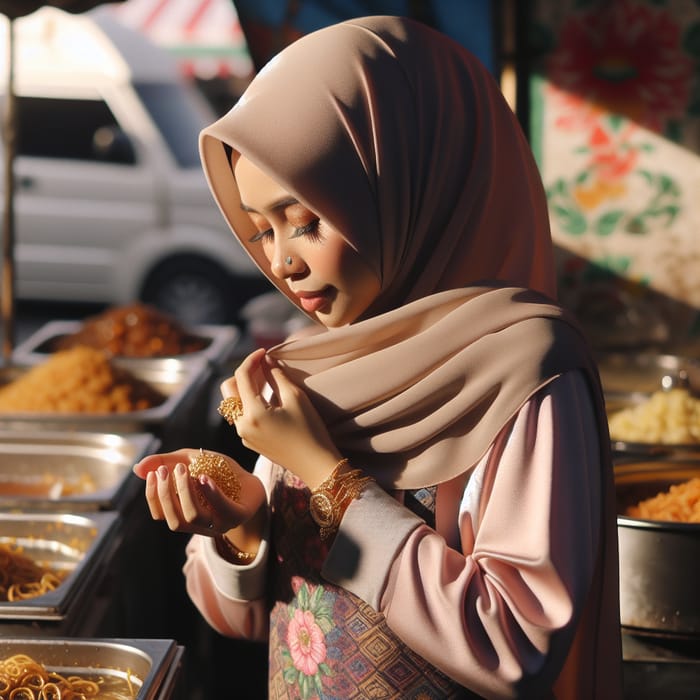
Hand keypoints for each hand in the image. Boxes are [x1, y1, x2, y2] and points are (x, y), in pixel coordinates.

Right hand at [133, 448, 265, 535]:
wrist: (252, 479)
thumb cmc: (218, 472)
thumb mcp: (190, 461)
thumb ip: (166, 463)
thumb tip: (136, 469)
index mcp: (185, 516)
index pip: (160, 515)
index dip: (153, 496)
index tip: (153, 474)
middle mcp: (200, 526)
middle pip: (174, 520)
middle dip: (166, 494)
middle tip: (166, 470)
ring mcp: (220, 523)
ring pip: (193, 518)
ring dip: (184, 492)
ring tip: (183, 469)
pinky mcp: (239, 516)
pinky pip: (223, 511)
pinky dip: (211, 495)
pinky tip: (203, 478)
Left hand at [220, 348, 341, 489]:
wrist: (316, 464)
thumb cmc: (311, 430)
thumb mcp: (296, 397)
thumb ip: (276, 376)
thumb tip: (267, 361)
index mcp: (252, 413)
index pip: (242, 376)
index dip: (252, 359)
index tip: (265, 351)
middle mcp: (242, 425)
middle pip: (228, 389)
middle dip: (243, 374)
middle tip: (263, 367)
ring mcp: (243, 435)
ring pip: (233, 403)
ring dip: (244, 388)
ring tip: (265, 381)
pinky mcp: (249, 442)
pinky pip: (241, 416)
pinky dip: (248, 403)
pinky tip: (267, 399)